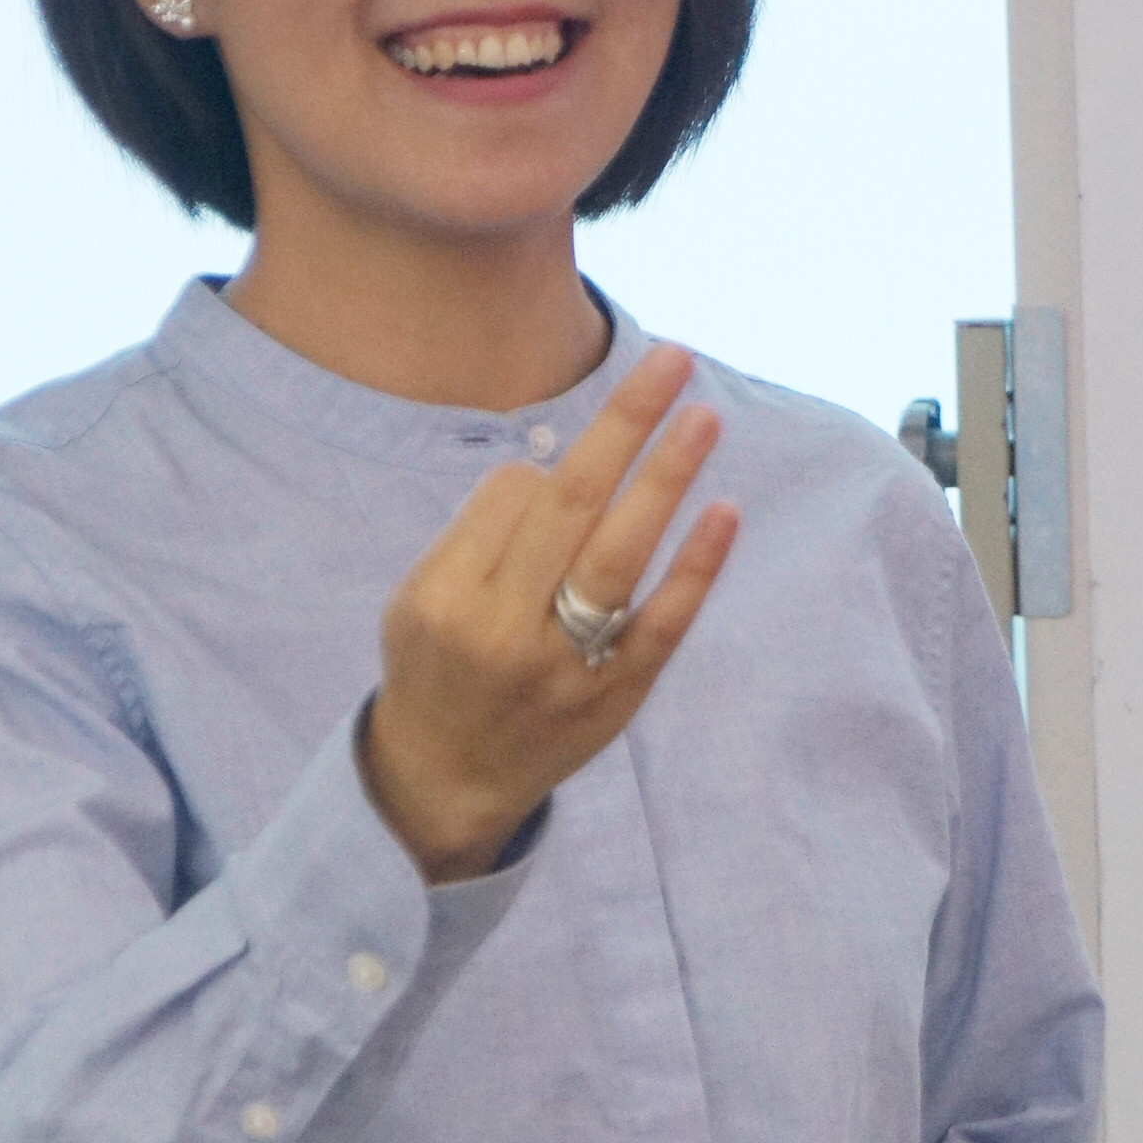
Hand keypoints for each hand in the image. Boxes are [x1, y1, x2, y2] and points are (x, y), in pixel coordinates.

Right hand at [357, 345, 736, 879]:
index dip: (547, 465)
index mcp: (445, 596)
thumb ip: (481, 536)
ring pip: (620, 555)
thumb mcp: (418, 598)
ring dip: (667, 478)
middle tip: (671, 362)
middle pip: (571, 505)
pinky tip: (725, 512)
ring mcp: (567, 665)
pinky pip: (665, 621)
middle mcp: (504, 629)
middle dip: (624, 425)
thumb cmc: (438, 667)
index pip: (513, 494)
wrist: (449, 780)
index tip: (556, 469)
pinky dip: (698, 566)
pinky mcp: (619, 694)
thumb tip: (559, 459)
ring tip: (703, 416)